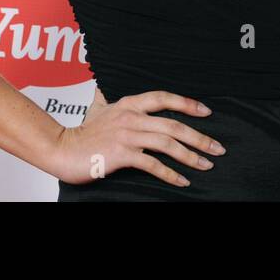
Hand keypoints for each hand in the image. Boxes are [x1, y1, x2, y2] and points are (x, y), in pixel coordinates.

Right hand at [47, 87, 225, 187]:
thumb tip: (130, 99)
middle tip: (218, 148)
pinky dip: (170, 174)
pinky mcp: (121, 155)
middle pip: (174, 124)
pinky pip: (152, 164)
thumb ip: (121, 105)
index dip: (187, 103)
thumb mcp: (104, 110)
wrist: (61, 148)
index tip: (207, 112)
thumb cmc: (84, 133)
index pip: (164, 98)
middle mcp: (131, 116)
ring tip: (206, 165)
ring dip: (191, 156)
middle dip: (200, 137)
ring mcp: (126, 135)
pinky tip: (182, 180)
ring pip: (167, 143)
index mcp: (130, 103)